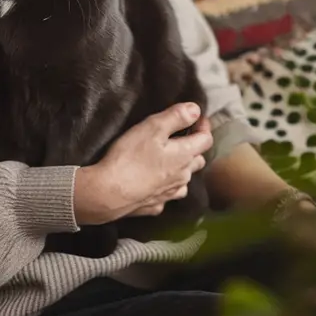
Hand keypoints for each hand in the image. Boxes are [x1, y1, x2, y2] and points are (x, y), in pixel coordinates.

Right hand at [73, 104, 212, 226]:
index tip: (197, 118)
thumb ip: (176, 117)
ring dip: (181, 169)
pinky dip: (165, 188)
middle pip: (197, 160)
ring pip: (184, 180)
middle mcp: (182, 176)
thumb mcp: (152, 127)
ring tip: (169, 161)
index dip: (203, 127)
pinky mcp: (156, 205)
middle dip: (194, 147)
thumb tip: (195, 110)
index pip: (206, 140)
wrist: (109, 193)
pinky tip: (155, 184)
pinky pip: (167, 195)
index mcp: (184, 155)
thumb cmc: (130, 157)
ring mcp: (170, 193)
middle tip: (182, 137)